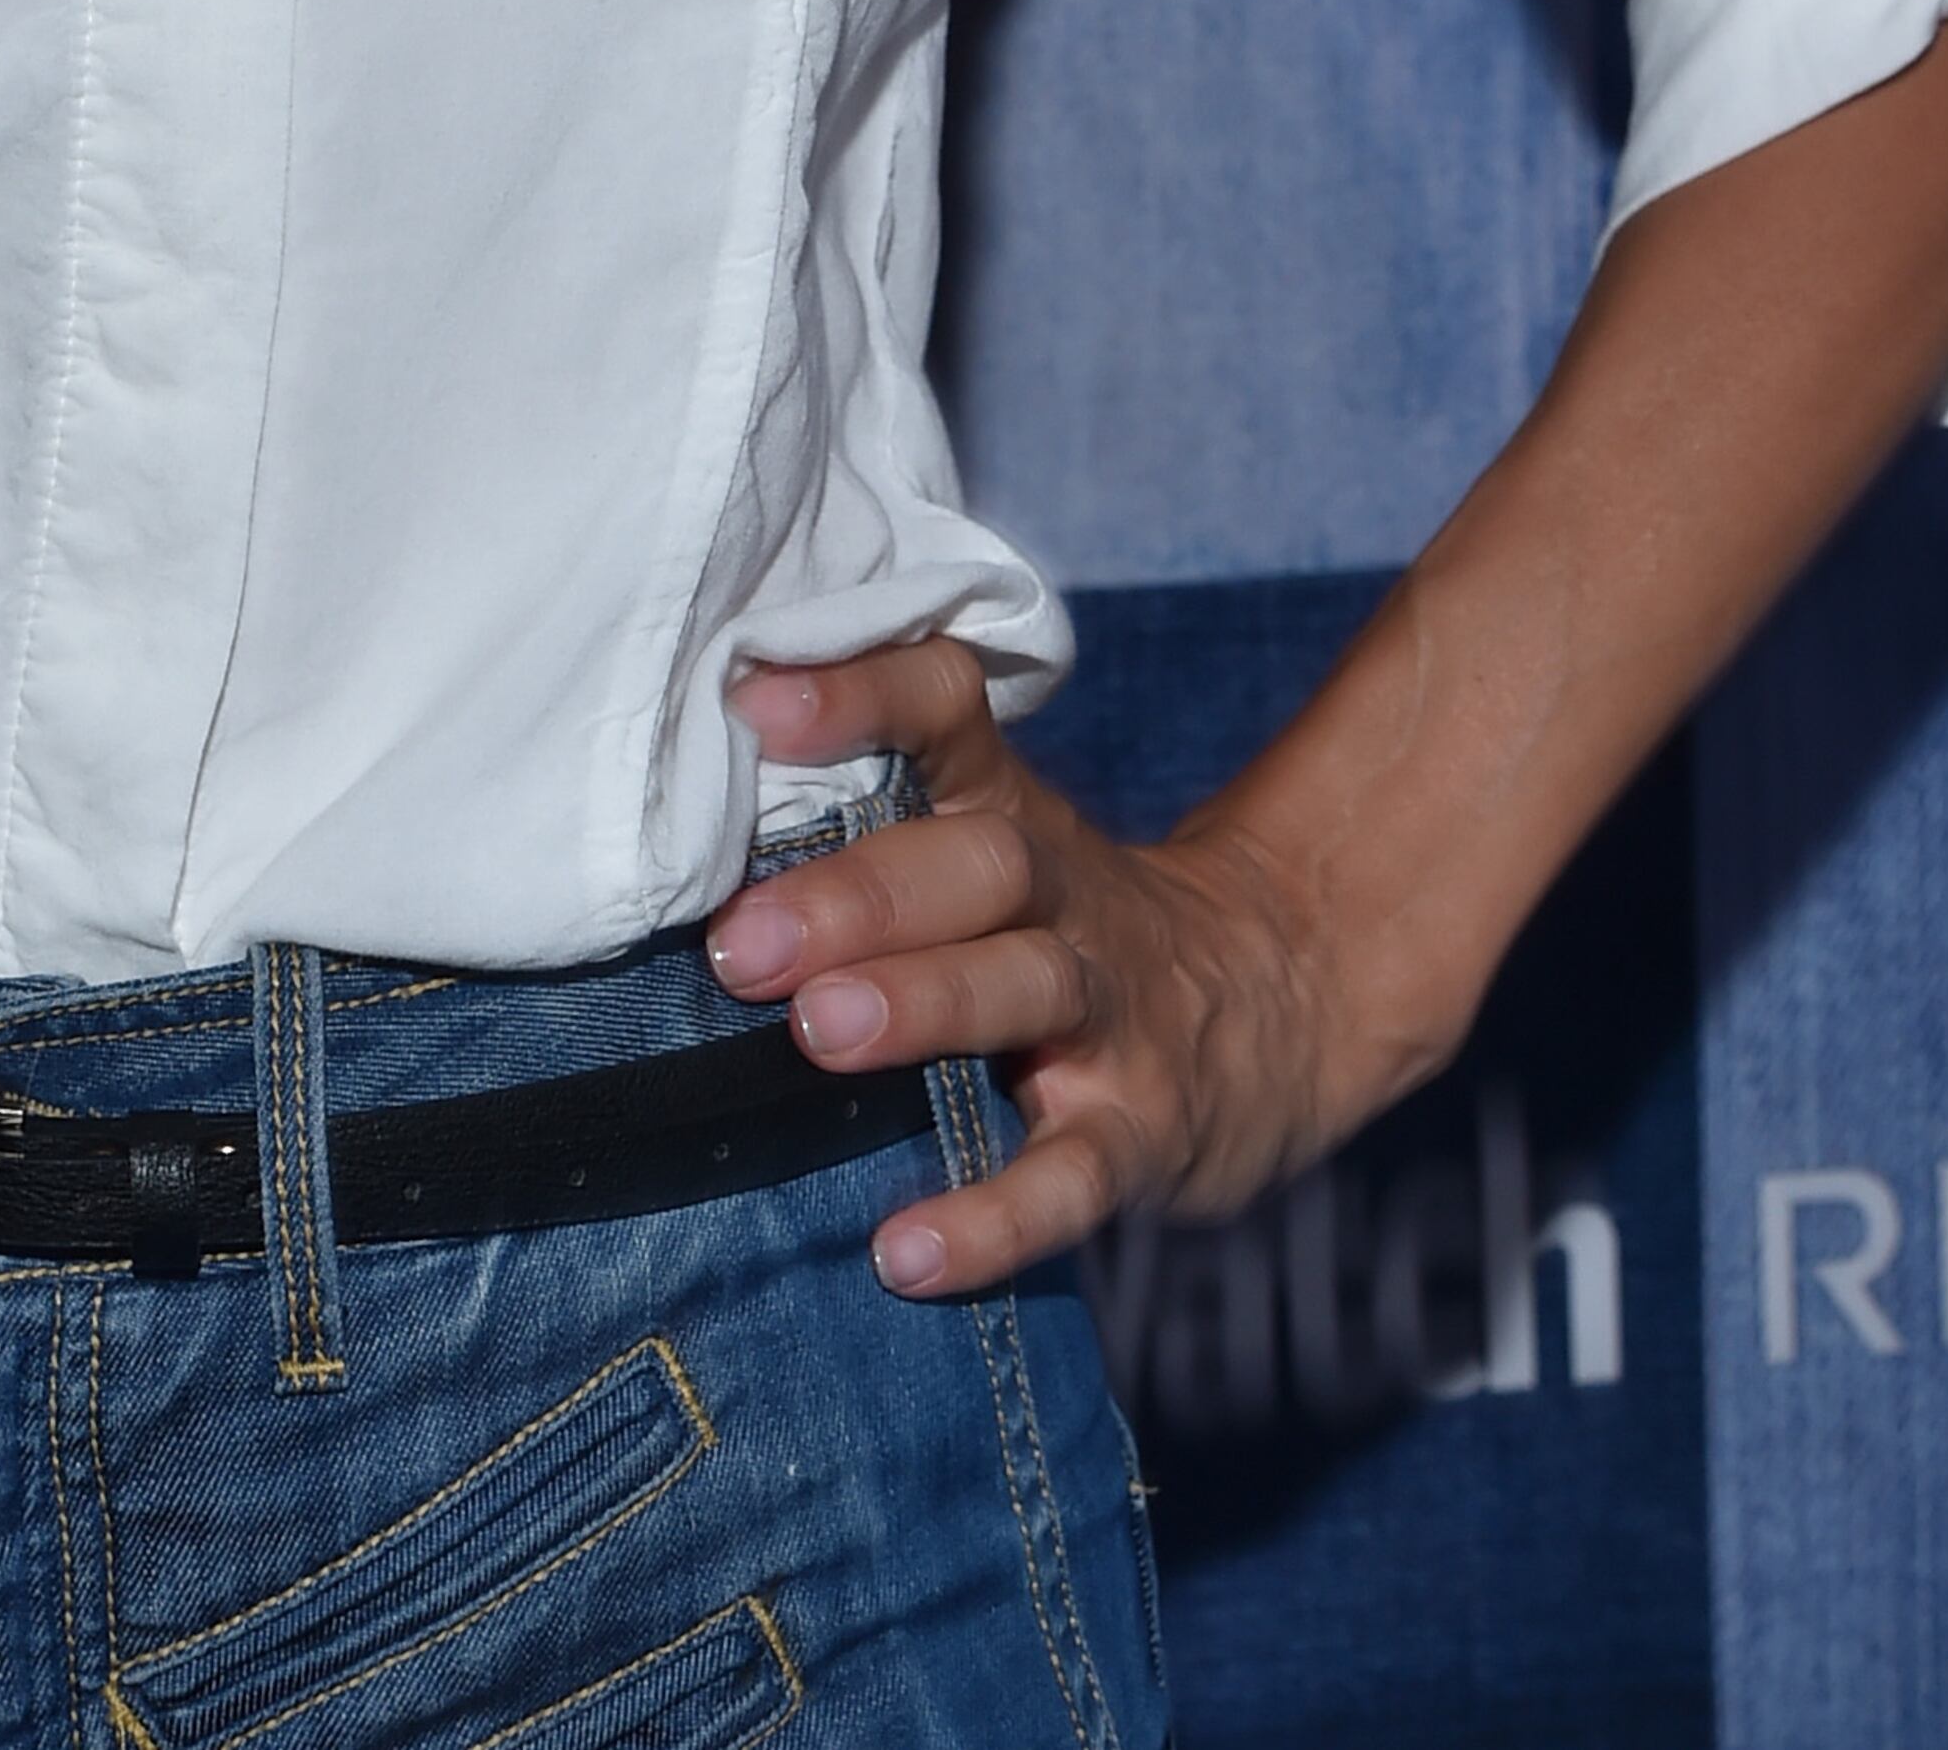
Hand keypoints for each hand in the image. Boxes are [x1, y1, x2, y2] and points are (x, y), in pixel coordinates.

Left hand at [700, 638, 1364, 1303]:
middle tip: (744, 942)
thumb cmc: (1058, 923)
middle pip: (978, 864)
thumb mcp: (989, 848)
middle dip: (859, 895)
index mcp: (1008, 809)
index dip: (860, 693)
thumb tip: (671, 828)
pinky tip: (906, 1254)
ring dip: (922, 1006)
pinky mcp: (1144, 1134)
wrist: (1276, 1007)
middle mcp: (1064, 895)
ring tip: (817, 1034)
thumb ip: (865, 825)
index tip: (751, 702)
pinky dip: (994, 1219)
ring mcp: (1114, 1014)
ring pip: (1027, 990)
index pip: (946, 711)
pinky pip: (1074, 1176)